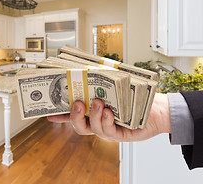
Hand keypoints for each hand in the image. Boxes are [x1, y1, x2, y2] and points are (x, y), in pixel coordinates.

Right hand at [47, 93, 170, 141]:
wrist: (154, 108)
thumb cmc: (133, 97)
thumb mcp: (114, 87)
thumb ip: (100, 82)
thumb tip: (89, 67)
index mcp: (92, 113)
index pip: (72, 115)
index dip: (60, 115)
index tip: (48, 113)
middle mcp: (97, 122)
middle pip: (79, 125)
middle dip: (74, 115)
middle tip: (76, 103)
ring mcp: (107, 129)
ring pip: (92, 128)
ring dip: (93, 115)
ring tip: (98, 103)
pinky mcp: (119, 134)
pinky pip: (108, 131)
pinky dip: (106, 121)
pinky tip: (109, 112)